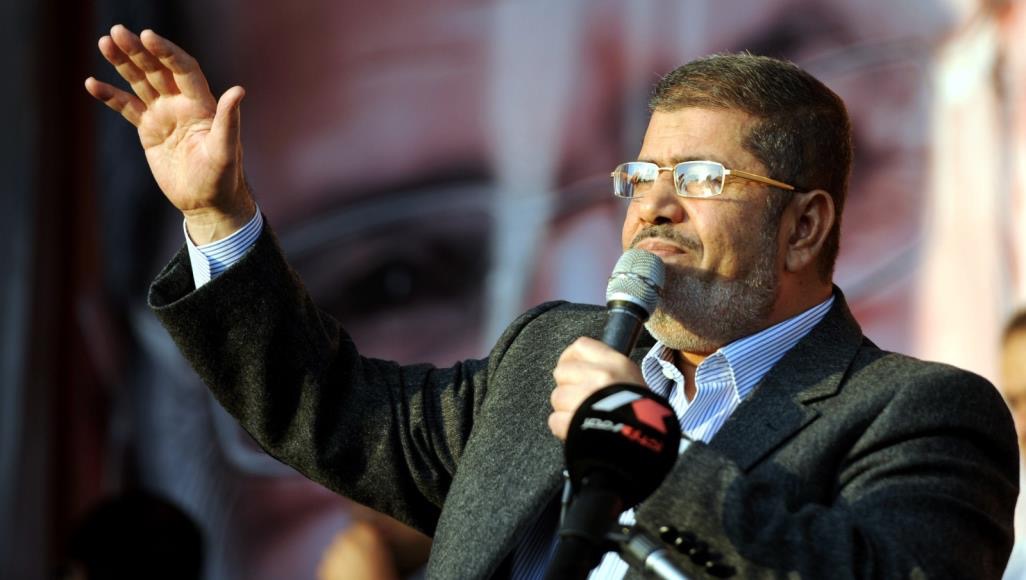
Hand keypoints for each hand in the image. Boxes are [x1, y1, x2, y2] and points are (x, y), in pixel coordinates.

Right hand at [84, 25, 254, 242]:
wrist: (207, 203)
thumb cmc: (222, 178)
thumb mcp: (225, 150)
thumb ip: (229, 120)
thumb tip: (239, 90)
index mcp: (202, 105)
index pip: (183, 69)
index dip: (167, 52)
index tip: (148, 36)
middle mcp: (182, 104)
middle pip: (158, 70)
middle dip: (138, 51)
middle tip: (116, 32)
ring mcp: (164, 115)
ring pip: (140, 82)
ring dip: (122, 63)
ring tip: (104, 43)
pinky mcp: (149, 130)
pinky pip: (127, 107)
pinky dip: (110, 95)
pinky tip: (91, 83)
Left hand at [549, 337, 645, 440]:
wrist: (643, 441)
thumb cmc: (642, 413)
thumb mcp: (631, 380)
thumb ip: (607, 369)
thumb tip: (583, 368)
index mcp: (615, 364)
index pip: (581, 347)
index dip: (570, 357)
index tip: (571, 367)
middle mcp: (599, 377)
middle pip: (562, 372)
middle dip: (566, 386)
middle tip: (579, 397)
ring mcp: (584, 398)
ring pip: (557, 397)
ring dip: (565, 408)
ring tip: (583, 416)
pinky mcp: (572, 421)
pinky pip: (555, 420)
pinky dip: (563, 427)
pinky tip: (578, 429)